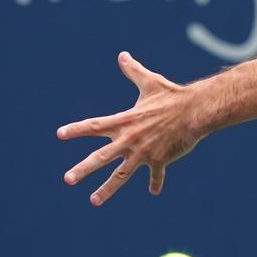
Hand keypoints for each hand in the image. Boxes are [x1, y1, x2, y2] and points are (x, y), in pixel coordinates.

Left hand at [58, 51, 203, 205]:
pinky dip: (155, 182)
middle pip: (101, 157)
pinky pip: (155, 174)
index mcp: (125, 121)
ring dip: (106, 188)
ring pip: (121, 174)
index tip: (60, 134)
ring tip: (93, 200)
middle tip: (67, 179)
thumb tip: (123, 55)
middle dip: (83, 169)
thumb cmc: (172, 95)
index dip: (77, 129)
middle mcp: (130, 139)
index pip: (95, 125)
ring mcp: (144, 152)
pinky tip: (153, 191)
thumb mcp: (150, 82)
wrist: (196, 110)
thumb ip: (134, 71)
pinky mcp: (160, 160)